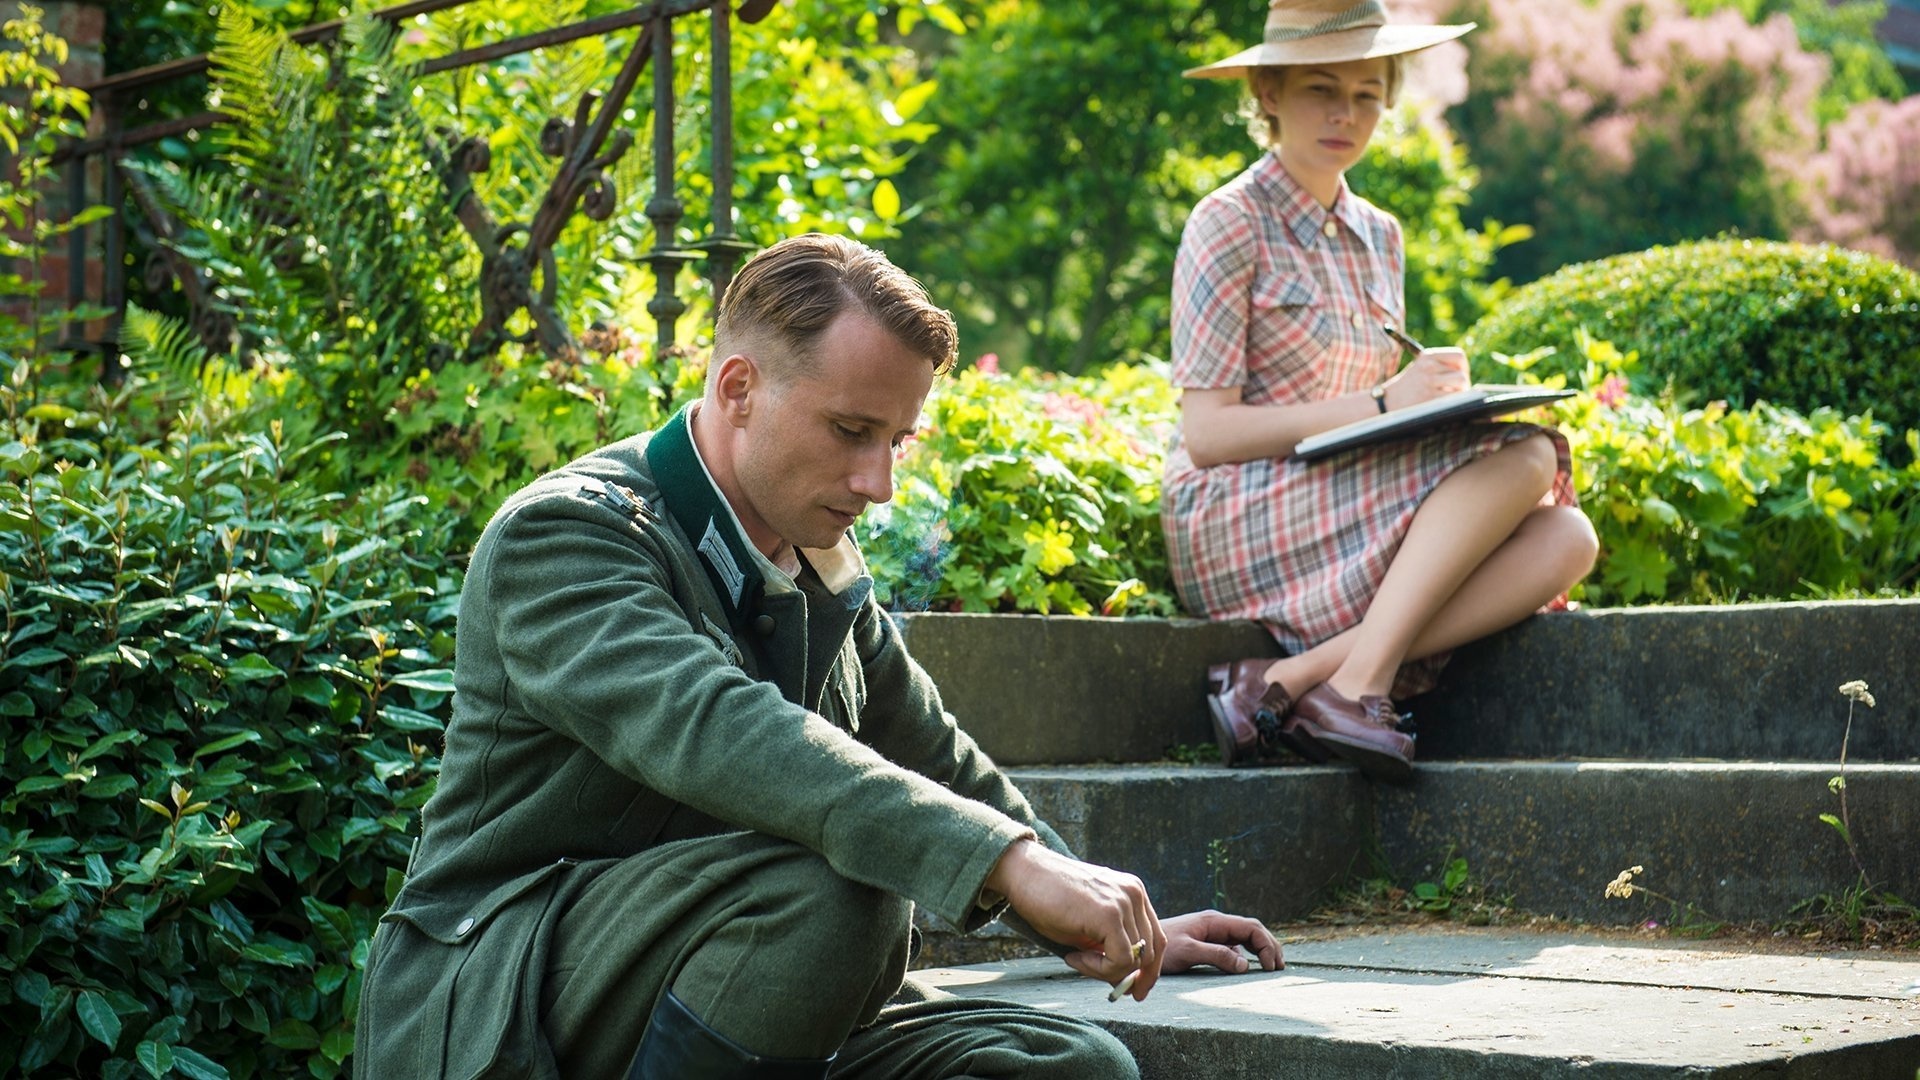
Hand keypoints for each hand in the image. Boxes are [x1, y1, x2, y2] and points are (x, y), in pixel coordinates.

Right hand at [985, 839, 1166, 999]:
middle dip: (1133, 977)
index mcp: (1133, 893)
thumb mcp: (1088, 924)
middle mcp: (1134, 894)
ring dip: (1105, 971)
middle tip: (1112, 990)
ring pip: (1134, 960)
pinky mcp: (1108, 915)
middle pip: (1151, 951)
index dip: (1150, 969)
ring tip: (1077, 960)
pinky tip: (1074, 957)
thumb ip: (1110, 945)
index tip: (1136, 989)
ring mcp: (1124, 902)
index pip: (1156, 938)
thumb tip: (1124, 981)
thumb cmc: (1049, 898)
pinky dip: (1098, 969)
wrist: (1023, 872)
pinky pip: (1119, 960)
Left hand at [1159, 910, 1282, 974]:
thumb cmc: (1160, 949)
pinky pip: (1233, 948)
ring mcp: (1212, 933)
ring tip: (1271, 968)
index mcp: (1214, 921)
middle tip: (1280, 968)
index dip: (1266, 945)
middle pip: (1252, 930)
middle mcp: (1216, 924)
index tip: (1271, 967)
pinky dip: (1246, 956)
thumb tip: (1245, 965)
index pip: (1251, 927)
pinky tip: (1247, 970)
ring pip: (1244, 939)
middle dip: (1269, 946)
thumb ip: (1216, 955)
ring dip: (1260, 950)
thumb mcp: (1188, 952)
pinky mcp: (1206, 943)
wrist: (1139, 947)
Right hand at [1383, 346, 1470, 408]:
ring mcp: (1428, 382)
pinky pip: (1454, 398)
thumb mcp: (1421, 367)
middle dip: (1463, 384)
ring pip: (1462, 384)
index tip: (1460, 375)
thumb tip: (1466, 374)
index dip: (1463, 367)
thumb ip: (1441, 366)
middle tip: (1456, 391)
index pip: (1459, 356)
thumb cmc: (1409, 386)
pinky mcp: (1429, 397)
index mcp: (1427, 356)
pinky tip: (1444, 404)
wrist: (1387, 401)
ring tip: (1450, 398)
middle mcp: (1428, 366)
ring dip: (1460, 393)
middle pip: (1462, 372)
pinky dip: (1453, 402)